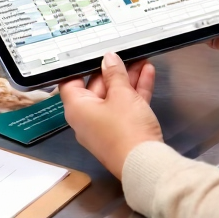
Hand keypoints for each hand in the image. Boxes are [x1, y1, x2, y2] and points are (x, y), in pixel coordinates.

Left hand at [58, 52, 161, 178]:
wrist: (145, 164)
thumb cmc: (126, 129)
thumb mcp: (122, 94)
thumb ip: (115, 74)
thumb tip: (109, 59)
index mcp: (77, 108)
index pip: (71, 83)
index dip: (80, 67)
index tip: (90, 53)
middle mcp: (87, 118)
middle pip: (96, 87)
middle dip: (112, 70)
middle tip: (123, 53)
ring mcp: (105, 126)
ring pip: (115, 96)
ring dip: (128, 78)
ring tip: (140, 59)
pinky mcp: (122, 131)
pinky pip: (126, 106)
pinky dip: (136, 91)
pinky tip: (147, 73)